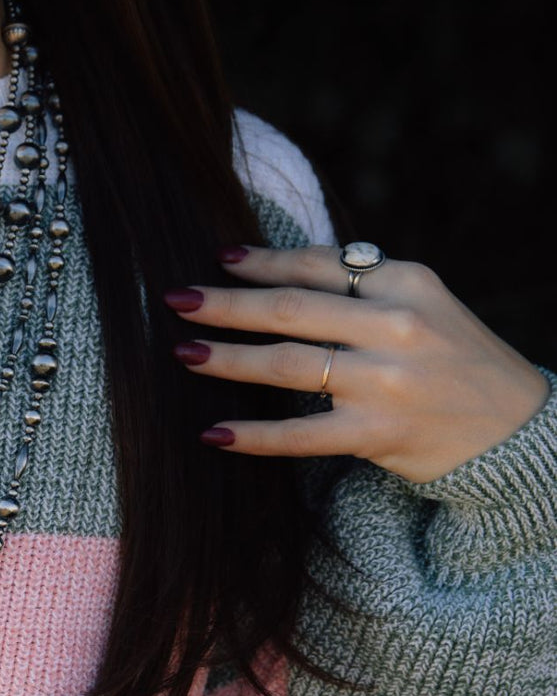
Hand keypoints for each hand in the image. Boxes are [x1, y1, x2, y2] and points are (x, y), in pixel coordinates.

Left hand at [162, 244, 551, 483]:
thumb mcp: (424, 304)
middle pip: (290, 308)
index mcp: (406, 283)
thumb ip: (363, 286)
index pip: (318, 265)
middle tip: (175, 300)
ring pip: (286, 364)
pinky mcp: (378, 433)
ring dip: (226, 358)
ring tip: (183, 354)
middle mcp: (396, 326)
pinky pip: (299, 434)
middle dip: (225, 304)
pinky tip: (212, 432)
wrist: (520, 430)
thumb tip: (278, 269)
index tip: (217, 260)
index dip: (260, 262)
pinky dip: (251, 435)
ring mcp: (387, 381)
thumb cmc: (457, 361)